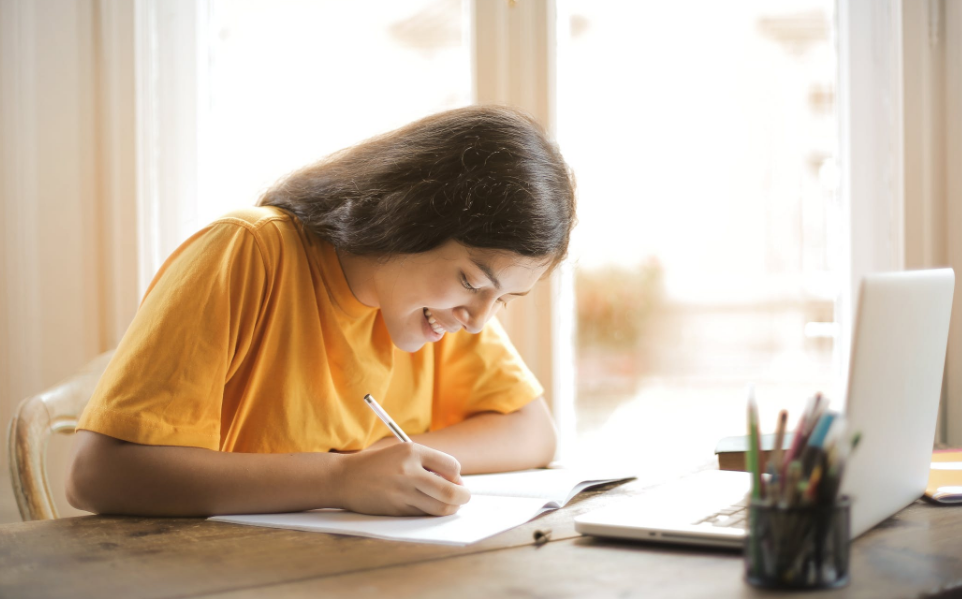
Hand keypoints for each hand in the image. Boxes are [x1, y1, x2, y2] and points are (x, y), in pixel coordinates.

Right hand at [336, 443, 469, 516]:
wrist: (344, 478)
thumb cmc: (378, 464)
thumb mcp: (402, 453)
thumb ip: (428, 464)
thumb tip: (457, 483)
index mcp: (412, 451)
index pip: (452, 466)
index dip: (457, 476)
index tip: (454, 480)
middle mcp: (408, 471)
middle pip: (451, 491)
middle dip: (463, 497)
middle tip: (463, 497)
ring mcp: (402, 492)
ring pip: (440, 507)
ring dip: (450, 508)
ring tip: (448, 504)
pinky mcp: (396, 509)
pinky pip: (424, 514)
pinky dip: (431, 512)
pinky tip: (426, 507)